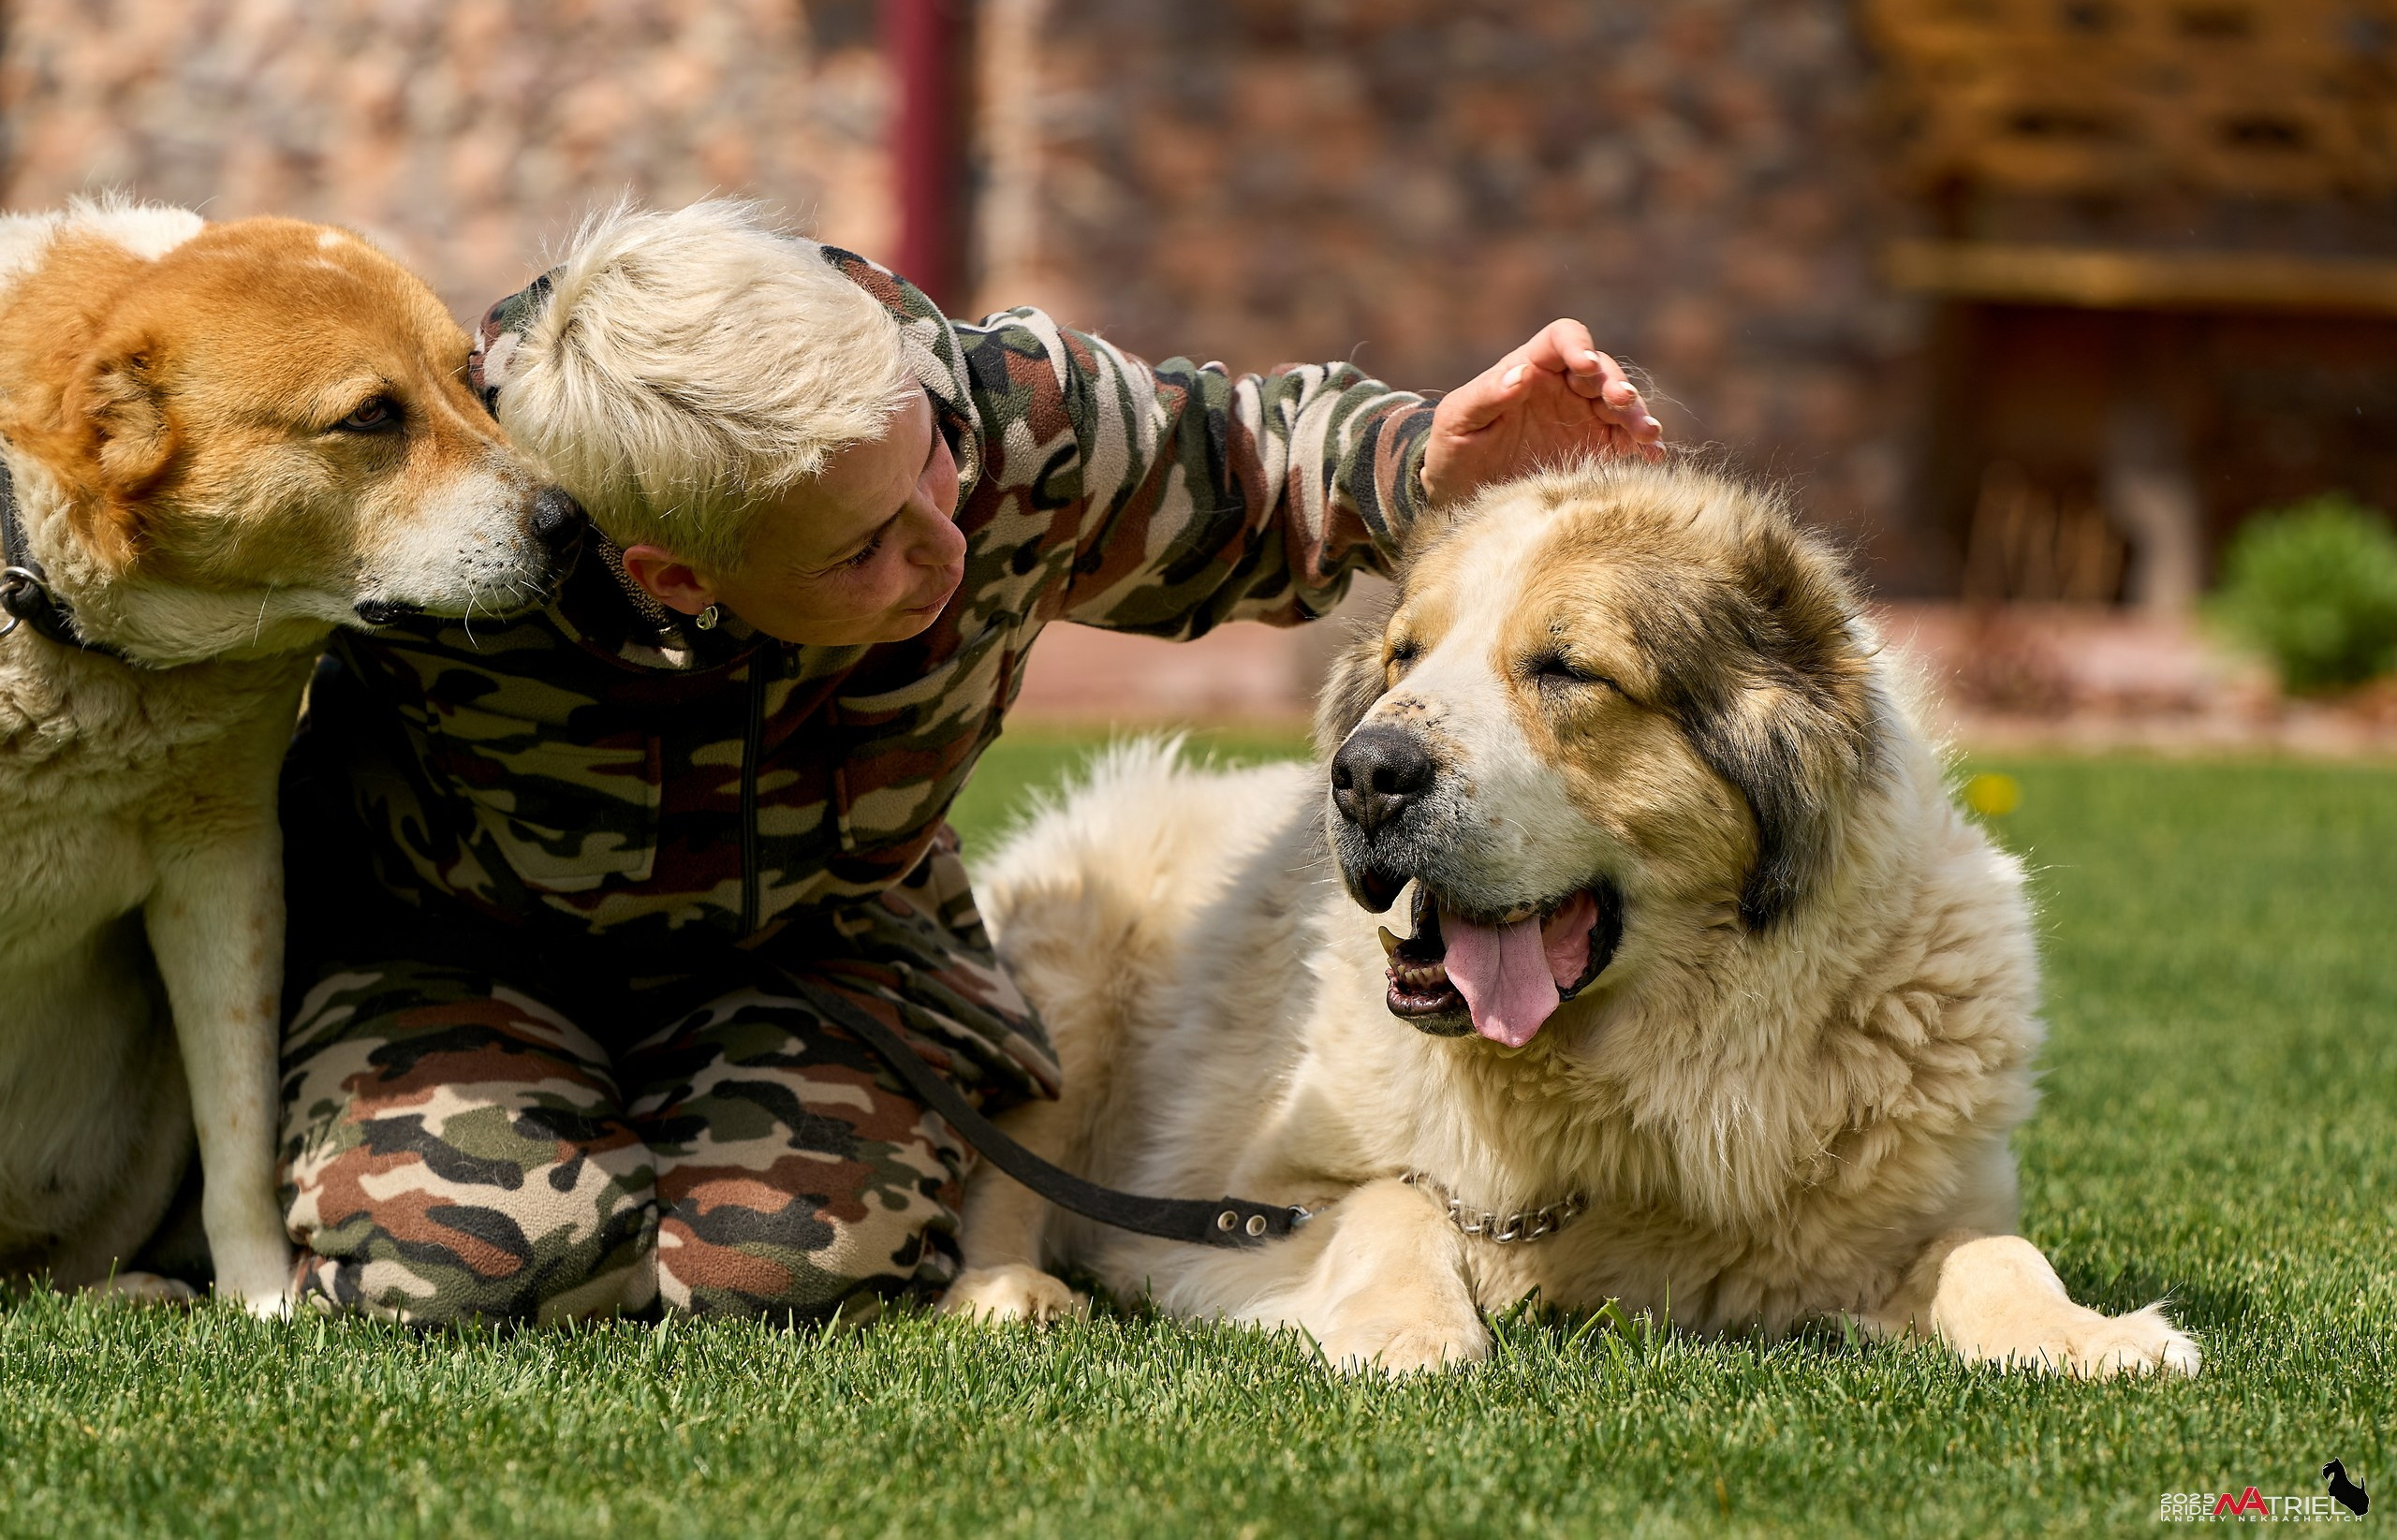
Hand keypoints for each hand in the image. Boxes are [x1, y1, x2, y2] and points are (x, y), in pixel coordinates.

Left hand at [1419, 319, 1663, 507]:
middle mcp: (1564, 387)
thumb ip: (1487, 395)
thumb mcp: (1458, 421)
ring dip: (1636, 415)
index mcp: (1531, 366)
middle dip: (1615, 384)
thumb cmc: (1453, 449)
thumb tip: (1522, 373)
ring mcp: (1584, 418)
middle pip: (1602, 371)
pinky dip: (1641, 447)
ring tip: (1648, 434)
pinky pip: (1626, 442)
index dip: (1578, 345)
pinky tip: (1651, 457)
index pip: (1563, 338)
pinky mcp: (1596, 450)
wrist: (1462, 495)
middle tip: (1622, 403)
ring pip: (1621, 404)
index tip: (1585, 366)